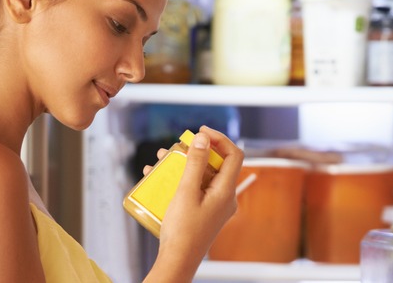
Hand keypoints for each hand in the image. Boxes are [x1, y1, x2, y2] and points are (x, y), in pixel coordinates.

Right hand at [143, 125, 242, 282]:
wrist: (177, 261)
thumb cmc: (182, 230)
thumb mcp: (186, 192)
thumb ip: (195, 163)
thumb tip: (203, 138)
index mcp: (226, 191)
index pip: (234, 155)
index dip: (219, 138)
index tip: (200, 131)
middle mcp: (225, 197)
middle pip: (216, 164)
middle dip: (196, 151)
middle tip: (178, 146)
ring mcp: (215, 205)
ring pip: (203, 176)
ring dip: (185, 164)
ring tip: (163, 158)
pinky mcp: (204, 212)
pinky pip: (196, 189)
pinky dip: (181, 179)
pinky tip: (158, 178)